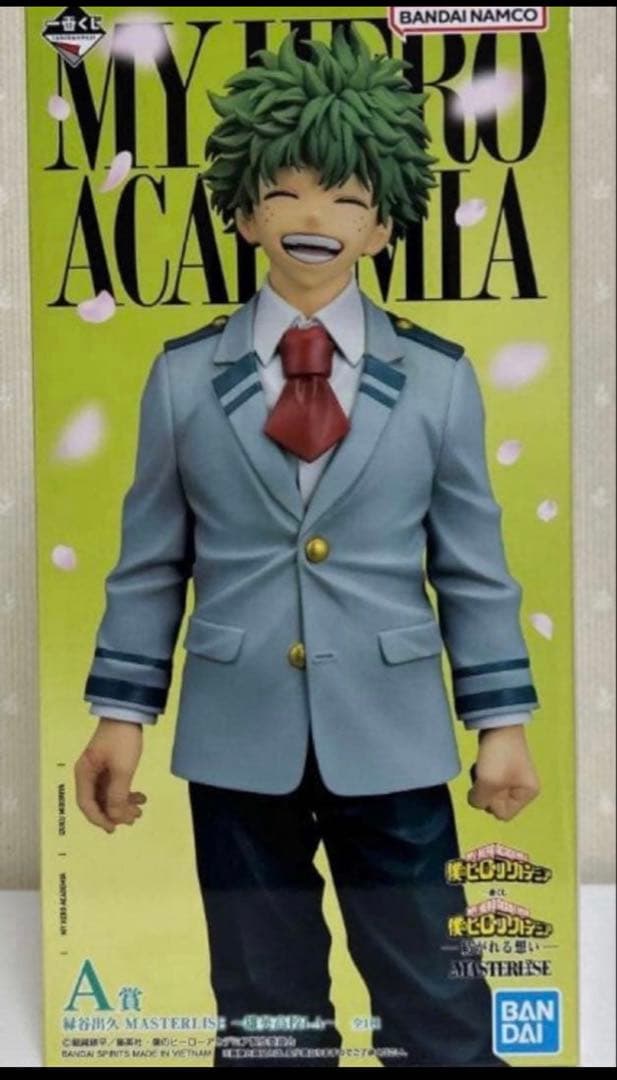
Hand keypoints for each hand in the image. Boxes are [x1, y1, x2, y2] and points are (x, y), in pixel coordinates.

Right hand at [74, 718, 147, 832]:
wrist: (128, 712)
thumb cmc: (122, 740)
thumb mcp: (122, 770)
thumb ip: (118, 796)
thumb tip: (115, 817)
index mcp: (84, 774)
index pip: (86, 804)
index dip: (99, 819)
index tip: (114, 829)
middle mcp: (88, 774)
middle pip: (97, 802)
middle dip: (115, 813)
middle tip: (133, 819)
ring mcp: (99, 770)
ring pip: (108, 796)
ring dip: (123, 804)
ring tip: (140, 810)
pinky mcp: (109, 766)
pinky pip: (115, 786)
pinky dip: (126, 794)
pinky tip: (140, 797)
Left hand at [468, 725, 539, 821]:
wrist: (498, 723)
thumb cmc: (499, 754)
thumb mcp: (488, 782)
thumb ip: (480, 801)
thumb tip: (476, 801)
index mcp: (527, 794)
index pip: (503, 815)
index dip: (491, 804)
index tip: (489, 786)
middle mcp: (523, 788)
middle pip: (496, 804)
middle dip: (486, 792)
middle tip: (485, 775)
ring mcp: (512, 777)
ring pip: (490, 792)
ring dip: (481, 782)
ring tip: (481, 767)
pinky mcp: (502, 766)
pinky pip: (488, 780)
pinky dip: (481, 773)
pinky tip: (480, 763)